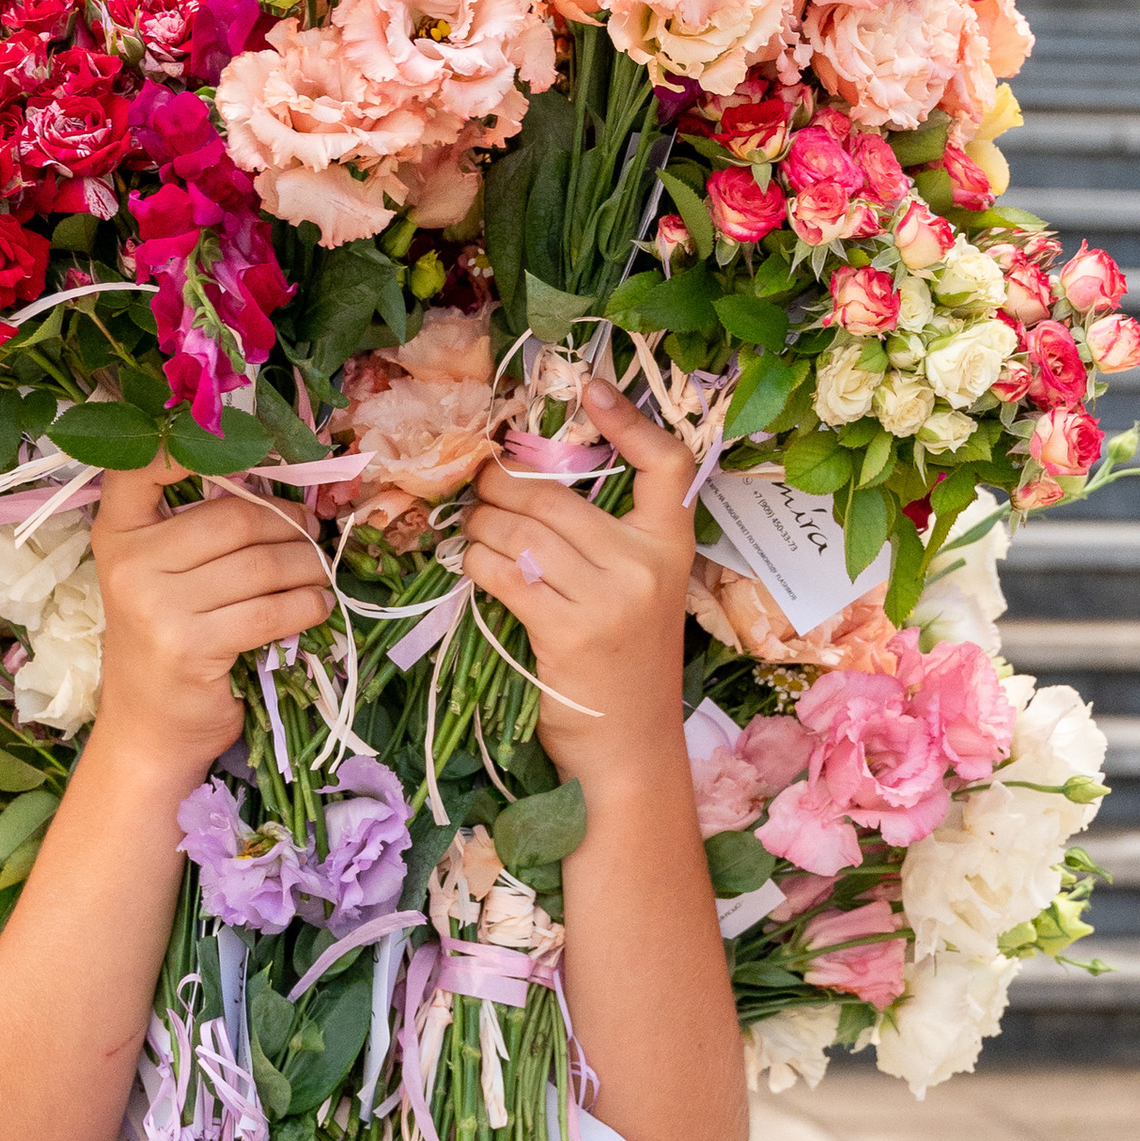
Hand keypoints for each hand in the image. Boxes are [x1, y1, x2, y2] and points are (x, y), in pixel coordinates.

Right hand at [88, 465, 334, 785]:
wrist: (148, 728)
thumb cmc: (165, 644)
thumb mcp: (161, 577)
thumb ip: (195, 532)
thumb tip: (283, 491)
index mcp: (117, 533)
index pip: (141, 468)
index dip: (190, 447)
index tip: (244, 450)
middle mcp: (129, 563)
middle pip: (233, 519)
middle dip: (288, 524)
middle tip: (315, 532)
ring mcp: (156, 607)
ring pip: (260, 565)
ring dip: (307, 566)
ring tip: (321, 573)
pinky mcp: (189, 647)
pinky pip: (269, 612)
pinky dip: (306, 605)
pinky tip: (316, 606)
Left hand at [461, 377, 699, 780]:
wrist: (632, 751)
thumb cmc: (628, 668)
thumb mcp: (639, 595)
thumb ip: (606, 544)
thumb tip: (527, 485)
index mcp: (672, 548)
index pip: (667, 464)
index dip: (630, 421)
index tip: (591, 389)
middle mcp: (646, 566)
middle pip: (557, 495)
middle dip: (501, 484)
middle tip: (476, 486)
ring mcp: (609, 599)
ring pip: (522, 529)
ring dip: (480, 522)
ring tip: (468, 526)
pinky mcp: (567, 632)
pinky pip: (504, 572)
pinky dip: (476, 561)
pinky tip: (470, 562)